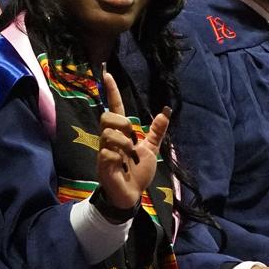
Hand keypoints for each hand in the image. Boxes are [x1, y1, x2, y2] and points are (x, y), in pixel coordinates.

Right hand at [95, 69, 169, 212]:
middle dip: (120, 123)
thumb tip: (166, 110)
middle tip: (130, 137)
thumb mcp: (151, 149)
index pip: (115, 107)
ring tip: (129, 157)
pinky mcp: (102, 163)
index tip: (107, 74)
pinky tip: (122, 166)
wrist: (132, 194)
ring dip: (124, 144)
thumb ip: (156, 131)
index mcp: (121, 134)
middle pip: (106, 116)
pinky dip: (119, 158)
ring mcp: (104, 150)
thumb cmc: (138, 172)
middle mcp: (109, 139)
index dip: (113, 91)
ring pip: (108, 133)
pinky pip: (108, 151)